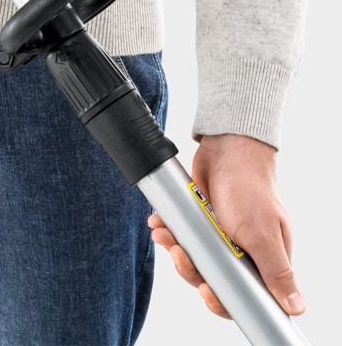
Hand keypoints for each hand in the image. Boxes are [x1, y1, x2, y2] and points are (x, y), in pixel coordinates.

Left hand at [148, 134, 305, 318]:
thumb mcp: (262, 234)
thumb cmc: (250, 189)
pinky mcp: (200, 219)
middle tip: (181, 256)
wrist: (227, 148)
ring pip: (193, 256)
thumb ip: (276, 271)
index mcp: (263, 259)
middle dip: (192, 270)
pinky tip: (159, 224)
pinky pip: (182, 234)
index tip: (207, 293)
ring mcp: (218, 235)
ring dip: (176, 249)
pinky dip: (169, 230)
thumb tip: (297, 308)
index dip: (224, 300)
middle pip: (213, 277)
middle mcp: (241, 250)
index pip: (245, 294)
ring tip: (164, 235)